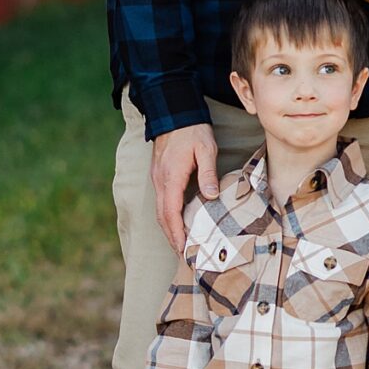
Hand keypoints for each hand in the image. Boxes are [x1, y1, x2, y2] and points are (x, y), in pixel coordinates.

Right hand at [150, 123, 218, 251]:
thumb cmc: (193, 131)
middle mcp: (160, 181)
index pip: (170, 212)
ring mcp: (157, 179)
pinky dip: (167, 217)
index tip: (182, 249)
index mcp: (171, 177)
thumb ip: (207, 172)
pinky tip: (177, 223)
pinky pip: (161, 202)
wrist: (174, 113)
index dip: (176, 233)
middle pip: (162, 216)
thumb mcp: (206, 148)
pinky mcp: (159, 176)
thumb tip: (211, 196)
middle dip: (171, 237)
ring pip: (159, 211)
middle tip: (183, 255)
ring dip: (168, 229)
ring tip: (180, 245)